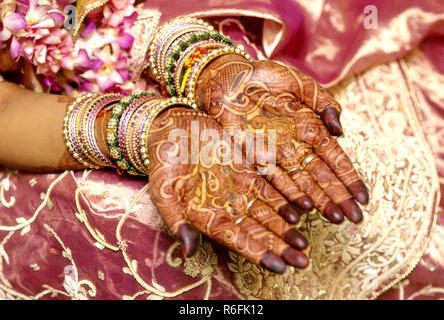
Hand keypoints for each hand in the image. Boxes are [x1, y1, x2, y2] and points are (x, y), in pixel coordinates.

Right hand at [147, 107, 309, 273]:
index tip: (279, 267)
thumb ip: (175, 219)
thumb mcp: (162, 190)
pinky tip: (303, 208)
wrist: (171, 128)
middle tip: (302, 261)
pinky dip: (287, 197)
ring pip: (269, 211)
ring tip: (305, 243)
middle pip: (258, 230)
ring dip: (287, 227)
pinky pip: (272, 185)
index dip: (258, 253)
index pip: (236, 239)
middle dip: (280, 246)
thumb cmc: (162, 160)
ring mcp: (239, 186)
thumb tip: (189, 250)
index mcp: (207, 215)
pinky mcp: (248, 167)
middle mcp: (227, 205)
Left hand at [195, 54, 368, 223]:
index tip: (363, 198)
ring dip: (318, 201)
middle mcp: (296, 145)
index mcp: (311, 128)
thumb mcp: (302, 84)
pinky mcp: (255, 155)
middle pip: (322, 176)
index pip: (335, 159)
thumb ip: (323, 102)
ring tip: (335, 219)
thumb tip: (341, 130)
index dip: (349, 178)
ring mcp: (276, 152)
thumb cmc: (267, 77)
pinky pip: (274, 177)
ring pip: (302, 182)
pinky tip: (302, 208)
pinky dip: (288, 192)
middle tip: (356, 218)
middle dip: (339, 197)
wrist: (230, 77)